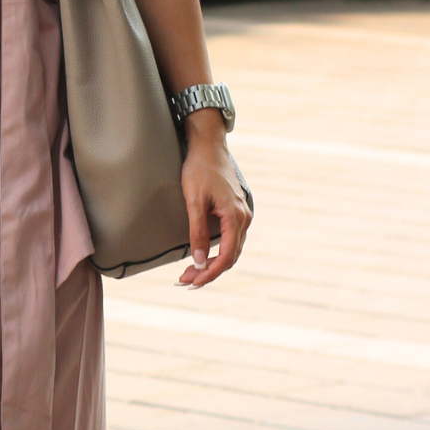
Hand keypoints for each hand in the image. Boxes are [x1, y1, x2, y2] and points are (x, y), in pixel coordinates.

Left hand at [178, 118, 250, 288]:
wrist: (208, 147)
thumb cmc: (200, 170)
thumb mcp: (194, 201)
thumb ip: (197, 232)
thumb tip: (198, 260)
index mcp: (235, 217)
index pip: (226, 256)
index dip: (210, 272)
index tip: (192, 281)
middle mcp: (244, 218)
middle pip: (230, 256)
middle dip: (208, 271)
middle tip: (185, 280)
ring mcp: (242, 214)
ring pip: (231, 249)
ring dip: (212, 263)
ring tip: (191, 272)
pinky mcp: (236, 211)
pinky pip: (231, 239)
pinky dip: (218, 251)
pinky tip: (202, 255)